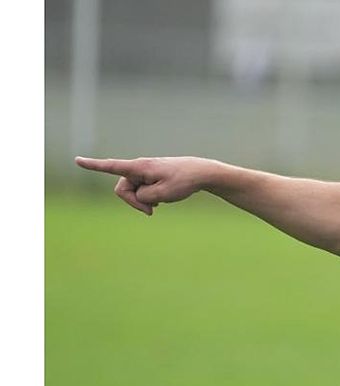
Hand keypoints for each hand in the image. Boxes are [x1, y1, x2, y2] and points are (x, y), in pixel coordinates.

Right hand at [74, 156, 210, 215]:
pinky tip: (162, 198)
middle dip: (133, 202)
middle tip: (152, 210)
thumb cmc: (183, 181)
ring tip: (160, 203)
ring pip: (133, 192)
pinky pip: (142, 191)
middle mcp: (139, 168)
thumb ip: (143, 197)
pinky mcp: (150, 177)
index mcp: (139, 168)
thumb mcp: (162, 195)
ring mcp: (144, 172)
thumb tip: (137, 195)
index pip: (112, 166)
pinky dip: (149, 197)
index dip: (93, 166)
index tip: (77, 160)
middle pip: (123, 189)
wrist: (200, 173)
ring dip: (143, 201)